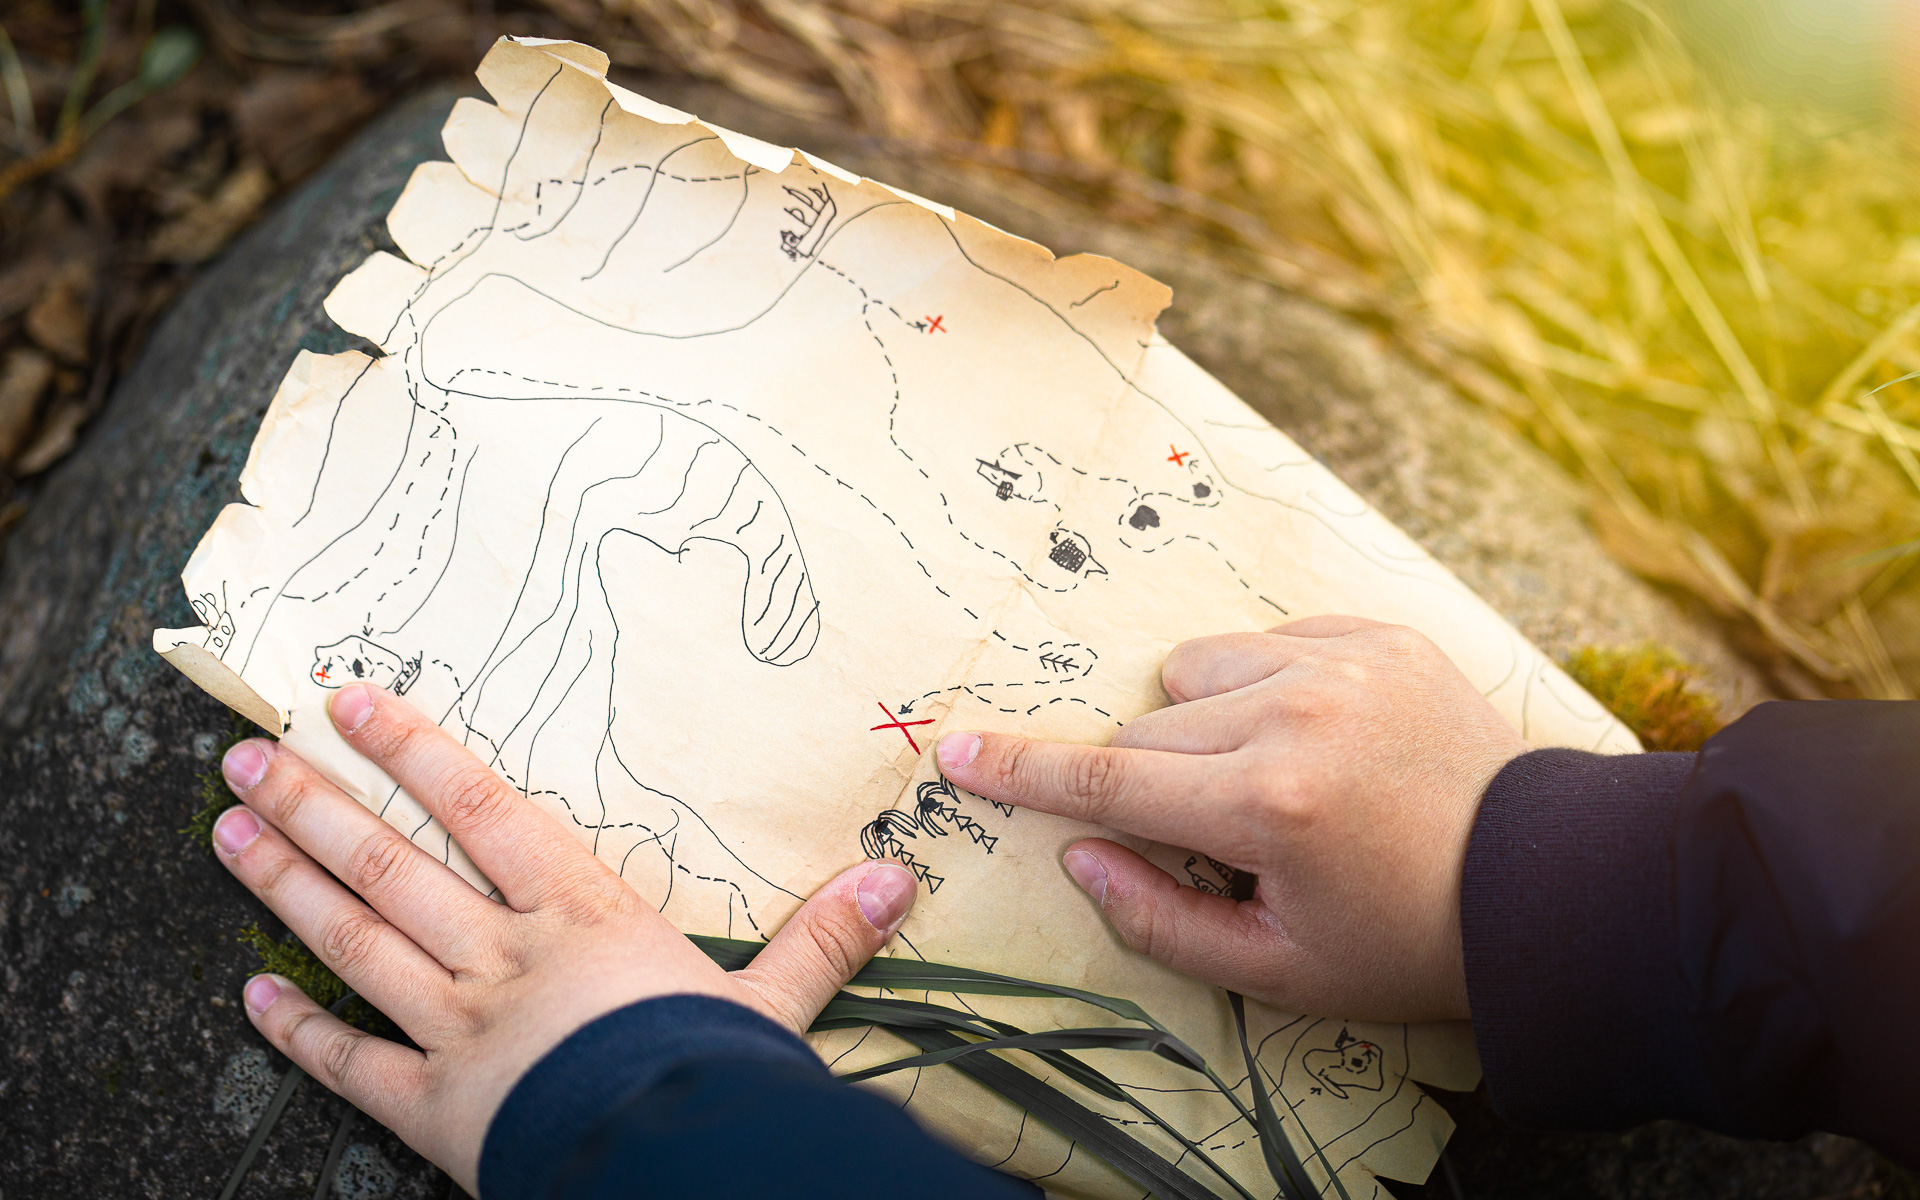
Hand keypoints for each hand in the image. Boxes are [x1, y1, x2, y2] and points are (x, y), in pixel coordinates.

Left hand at [211, 684, 916, 1193]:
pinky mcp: (431, 1107)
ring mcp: (455, 1029)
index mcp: (577, 914)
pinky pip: (350, 1062)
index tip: (350, 703)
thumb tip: (896, 879)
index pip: (480, 809)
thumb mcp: (780, 1003)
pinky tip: (250, 999)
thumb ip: (822, 938)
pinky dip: (299, 1030)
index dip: (412, 751)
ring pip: (354, 941)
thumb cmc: (714, 1077)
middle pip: (390, 865)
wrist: (669, 1166)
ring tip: (227, 832)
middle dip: (313, 803)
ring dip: (286, 884)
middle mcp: (501, 956)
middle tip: (245, 755)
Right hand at [935, 616, 1523, 1022]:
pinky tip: (1321, 736)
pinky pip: (1269, 638)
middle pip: (1149, 726)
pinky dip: (1266, 684)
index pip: (1108, 779)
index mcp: (1268, 804)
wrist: (1542, 884)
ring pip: (1198, 668)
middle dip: (1156, 778)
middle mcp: (1297, 714)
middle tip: (1223, 831)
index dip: (1023, 771)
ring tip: (1272, 773)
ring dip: (1204, 719)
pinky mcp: (1379, 634)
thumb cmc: (1404, 940)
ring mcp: (1342, 662)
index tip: (955, 749)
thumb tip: (1079, 856)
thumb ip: (1158, 918)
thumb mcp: (1277, 968)